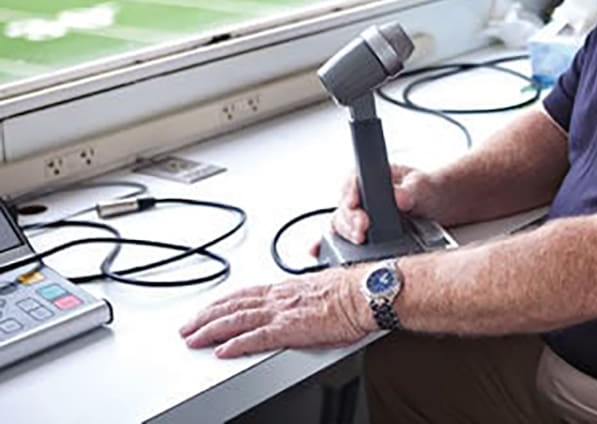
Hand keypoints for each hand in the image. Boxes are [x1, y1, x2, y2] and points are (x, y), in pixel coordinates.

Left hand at [179, 269, 368, 357]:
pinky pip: (256, 338)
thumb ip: (303, 296)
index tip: (207, 309)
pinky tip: (222, 351)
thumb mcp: (321, 288)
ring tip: (193, 339)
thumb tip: (300, 302)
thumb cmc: (352, 292)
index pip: (246, 294)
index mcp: (287, 289)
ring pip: (238, 320)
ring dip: (212, 329)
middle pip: (234, 305)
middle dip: (207, 317)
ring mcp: (283, 313)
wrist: (366, 293)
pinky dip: (236, 344)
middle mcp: (280, 297)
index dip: (223, 302)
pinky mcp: (290, 329)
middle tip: (187, 327)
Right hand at [325, 164, 441, 247]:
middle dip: (349, 219)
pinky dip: (333, 246)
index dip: (349, 193)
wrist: (435, 207)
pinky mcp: (360, 234)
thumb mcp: (422, 186)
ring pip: (340, 225)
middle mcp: (361, 196)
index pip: (352, 181)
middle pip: (343, 207)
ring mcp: (359, 215)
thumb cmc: (426, 190)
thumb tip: (399, 197)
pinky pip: (342, 239)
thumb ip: (411, 191)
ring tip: (358, 241)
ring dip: (345, 234)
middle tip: (361, 230)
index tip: (353, 204)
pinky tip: (328, 252)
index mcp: (371, 176)